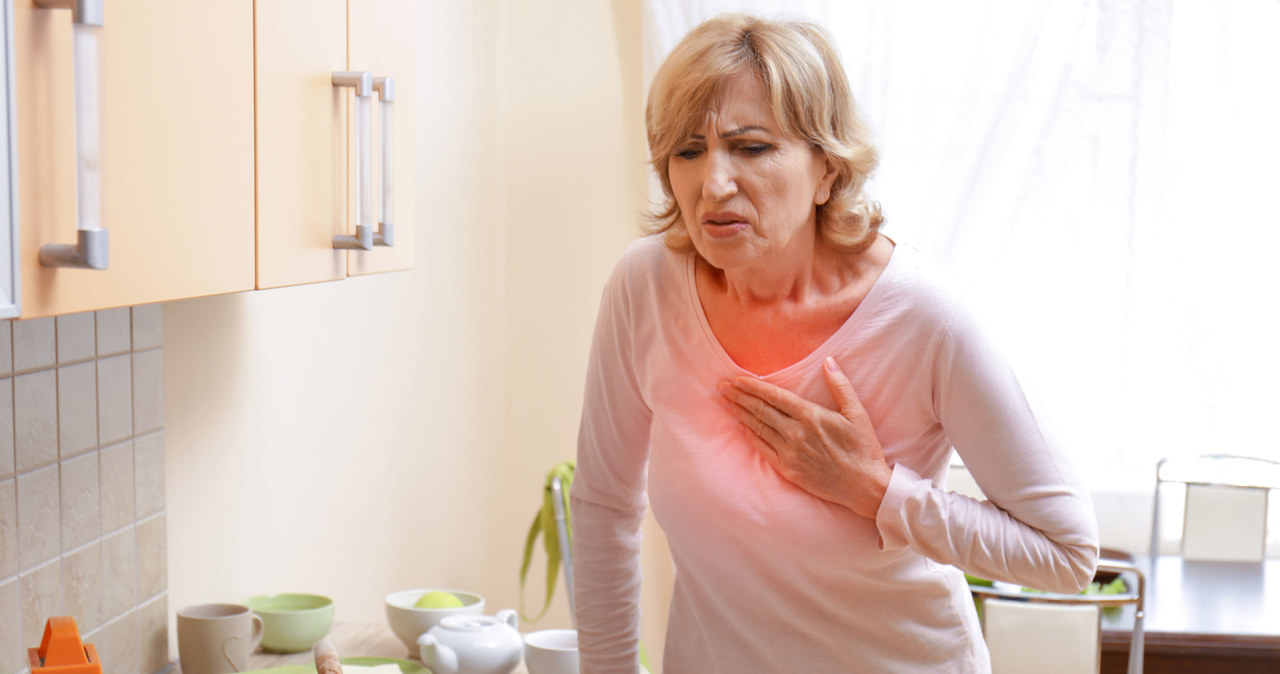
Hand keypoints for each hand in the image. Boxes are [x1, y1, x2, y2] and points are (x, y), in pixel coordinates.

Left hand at [718, 357, 891, 518]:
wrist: (865, 486)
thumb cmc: (863, 448)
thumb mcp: (857, 413)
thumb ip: (840, 385)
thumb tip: (829, 361)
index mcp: (811, 416)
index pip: (774, 396)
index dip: (753, 386)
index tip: (737, 379)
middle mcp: (796, 433)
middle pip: (761, 410)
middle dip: (739, 396)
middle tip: (721, 386)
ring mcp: (790, 452)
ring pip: (759, 428)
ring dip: (740, 413)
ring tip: (725, 402)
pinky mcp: (789, 469)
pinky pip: (764, 449)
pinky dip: (750, 436)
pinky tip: (741, 426)